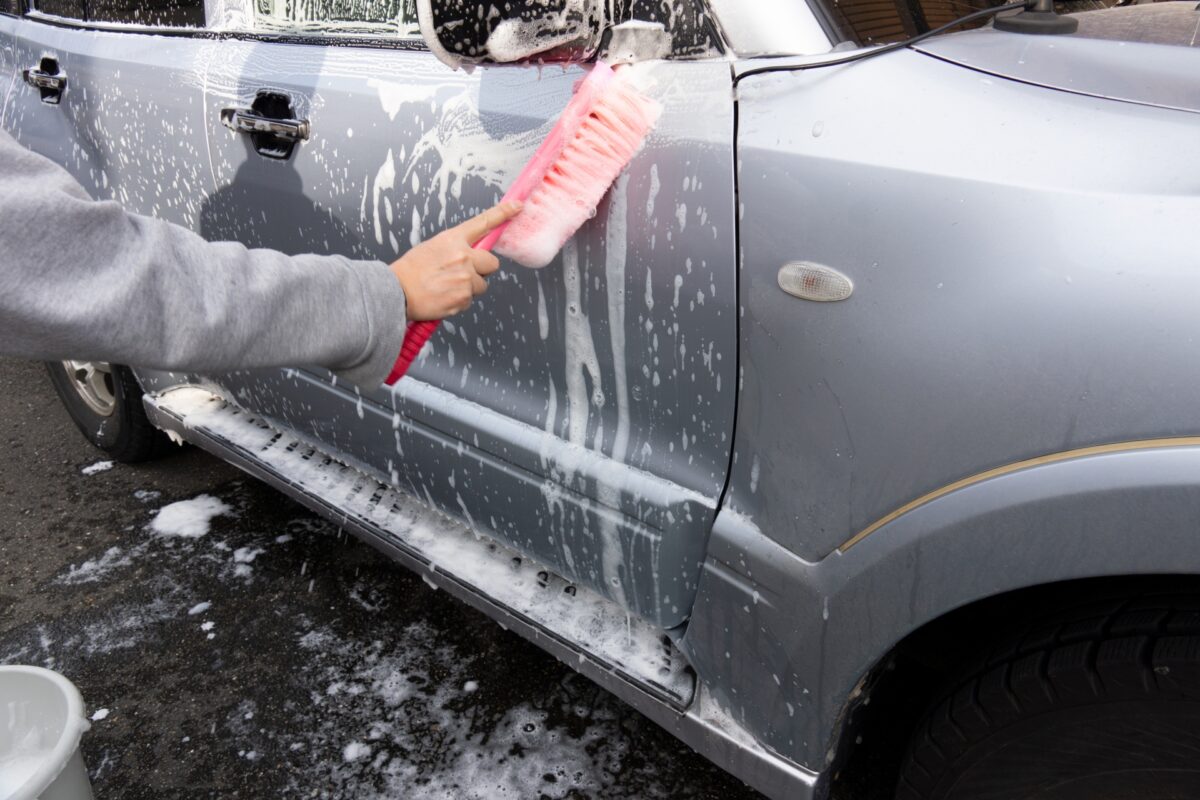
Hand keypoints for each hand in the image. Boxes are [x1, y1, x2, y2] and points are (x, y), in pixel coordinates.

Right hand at [390, 200, 522, 320]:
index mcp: (453, 239)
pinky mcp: (463, 298)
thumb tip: (471, 255)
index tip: (518, 206)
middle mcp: (463, 257)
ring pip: (482, 285)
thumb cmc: (410, 271)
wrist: (396, 292)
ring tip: (447, 287)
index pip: (483, 223)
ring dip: (469, 287)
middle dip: (482, 269)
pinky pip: (470, 300)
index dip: (503, 214)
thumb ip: (455, 249)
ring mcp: (465, 279)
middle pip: (492, 263)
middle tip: (463, 274)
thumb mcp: (432, 248)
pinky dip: (459, 301)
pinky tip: (443, 297)